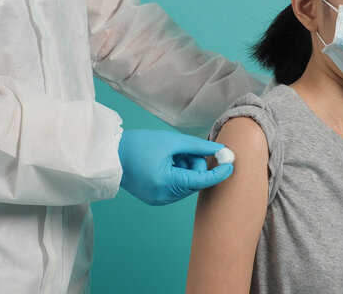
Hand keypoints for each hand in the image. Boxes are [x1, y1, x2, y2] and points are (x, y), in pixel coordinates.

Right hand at [118, 129, 232, 205]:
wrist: (111, 154)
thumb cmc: (139, 144)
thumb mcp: (172, 141)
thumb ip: (198, 147)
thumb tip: (220, 149)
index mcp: (165, 183)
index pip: (201, 180)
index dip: (218, 172)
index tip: (231, 164)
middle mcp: (163, 196)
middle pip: (195, 182)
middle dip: (197, 164)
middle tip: (187, 150)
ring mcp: (159, 200)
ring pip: (187, 185)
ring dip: (187, 168)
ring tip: (171, 154)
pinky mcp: (156, 199)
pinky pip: (177, 187)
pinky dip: (179, 174)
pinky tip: (167, 162)